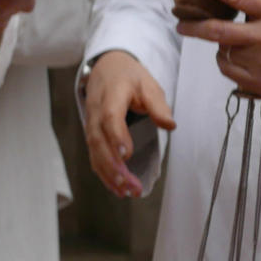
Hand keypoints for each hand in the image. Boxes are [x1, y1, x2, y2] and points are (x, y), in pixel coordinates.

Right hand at [83, 50, 174, 196]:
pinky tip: (116, 188)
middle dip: (113, 165)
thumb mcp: (148, 84)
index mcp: (112, 95)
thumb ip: (158, 105)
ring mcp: (91, 123)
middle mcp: (96, 111)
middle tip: (130, 185)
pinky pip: (94, 155)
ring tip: (126, 192)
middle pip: (99, 140)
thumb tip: (169, 125)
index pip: (110, 117)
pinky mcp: (91, 133)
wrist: (106, 67)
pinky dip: (103, 173)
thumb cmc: (129, 77)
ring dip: (109, 174)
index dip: (116, 136)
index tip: (126, 154)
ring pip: (95, 151)